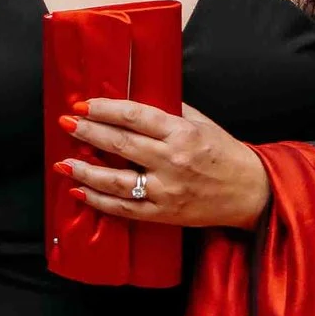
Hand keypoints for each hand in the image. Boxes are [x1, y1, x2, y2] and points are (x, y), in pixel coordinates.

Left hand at [58, 99, 270, 228]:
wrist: (252, 193)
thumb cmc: (227, 155)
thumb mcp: (204, 125)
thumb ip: (172, 112)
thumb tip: (135, 101)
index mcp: (183, 134)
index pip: (136, 116)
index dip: (106, 109)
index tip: (85, 104)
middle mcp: (173, 161)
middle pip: (120, 145)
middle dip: (88, 132)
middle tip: (66, 123)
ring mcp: (166, 190)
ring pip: (115, 180)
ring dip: (84, 170)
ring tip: (63, 162)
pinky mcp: (163, 214)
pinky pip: (123, 208)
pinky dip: (98, 200)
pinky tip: (79, 191)